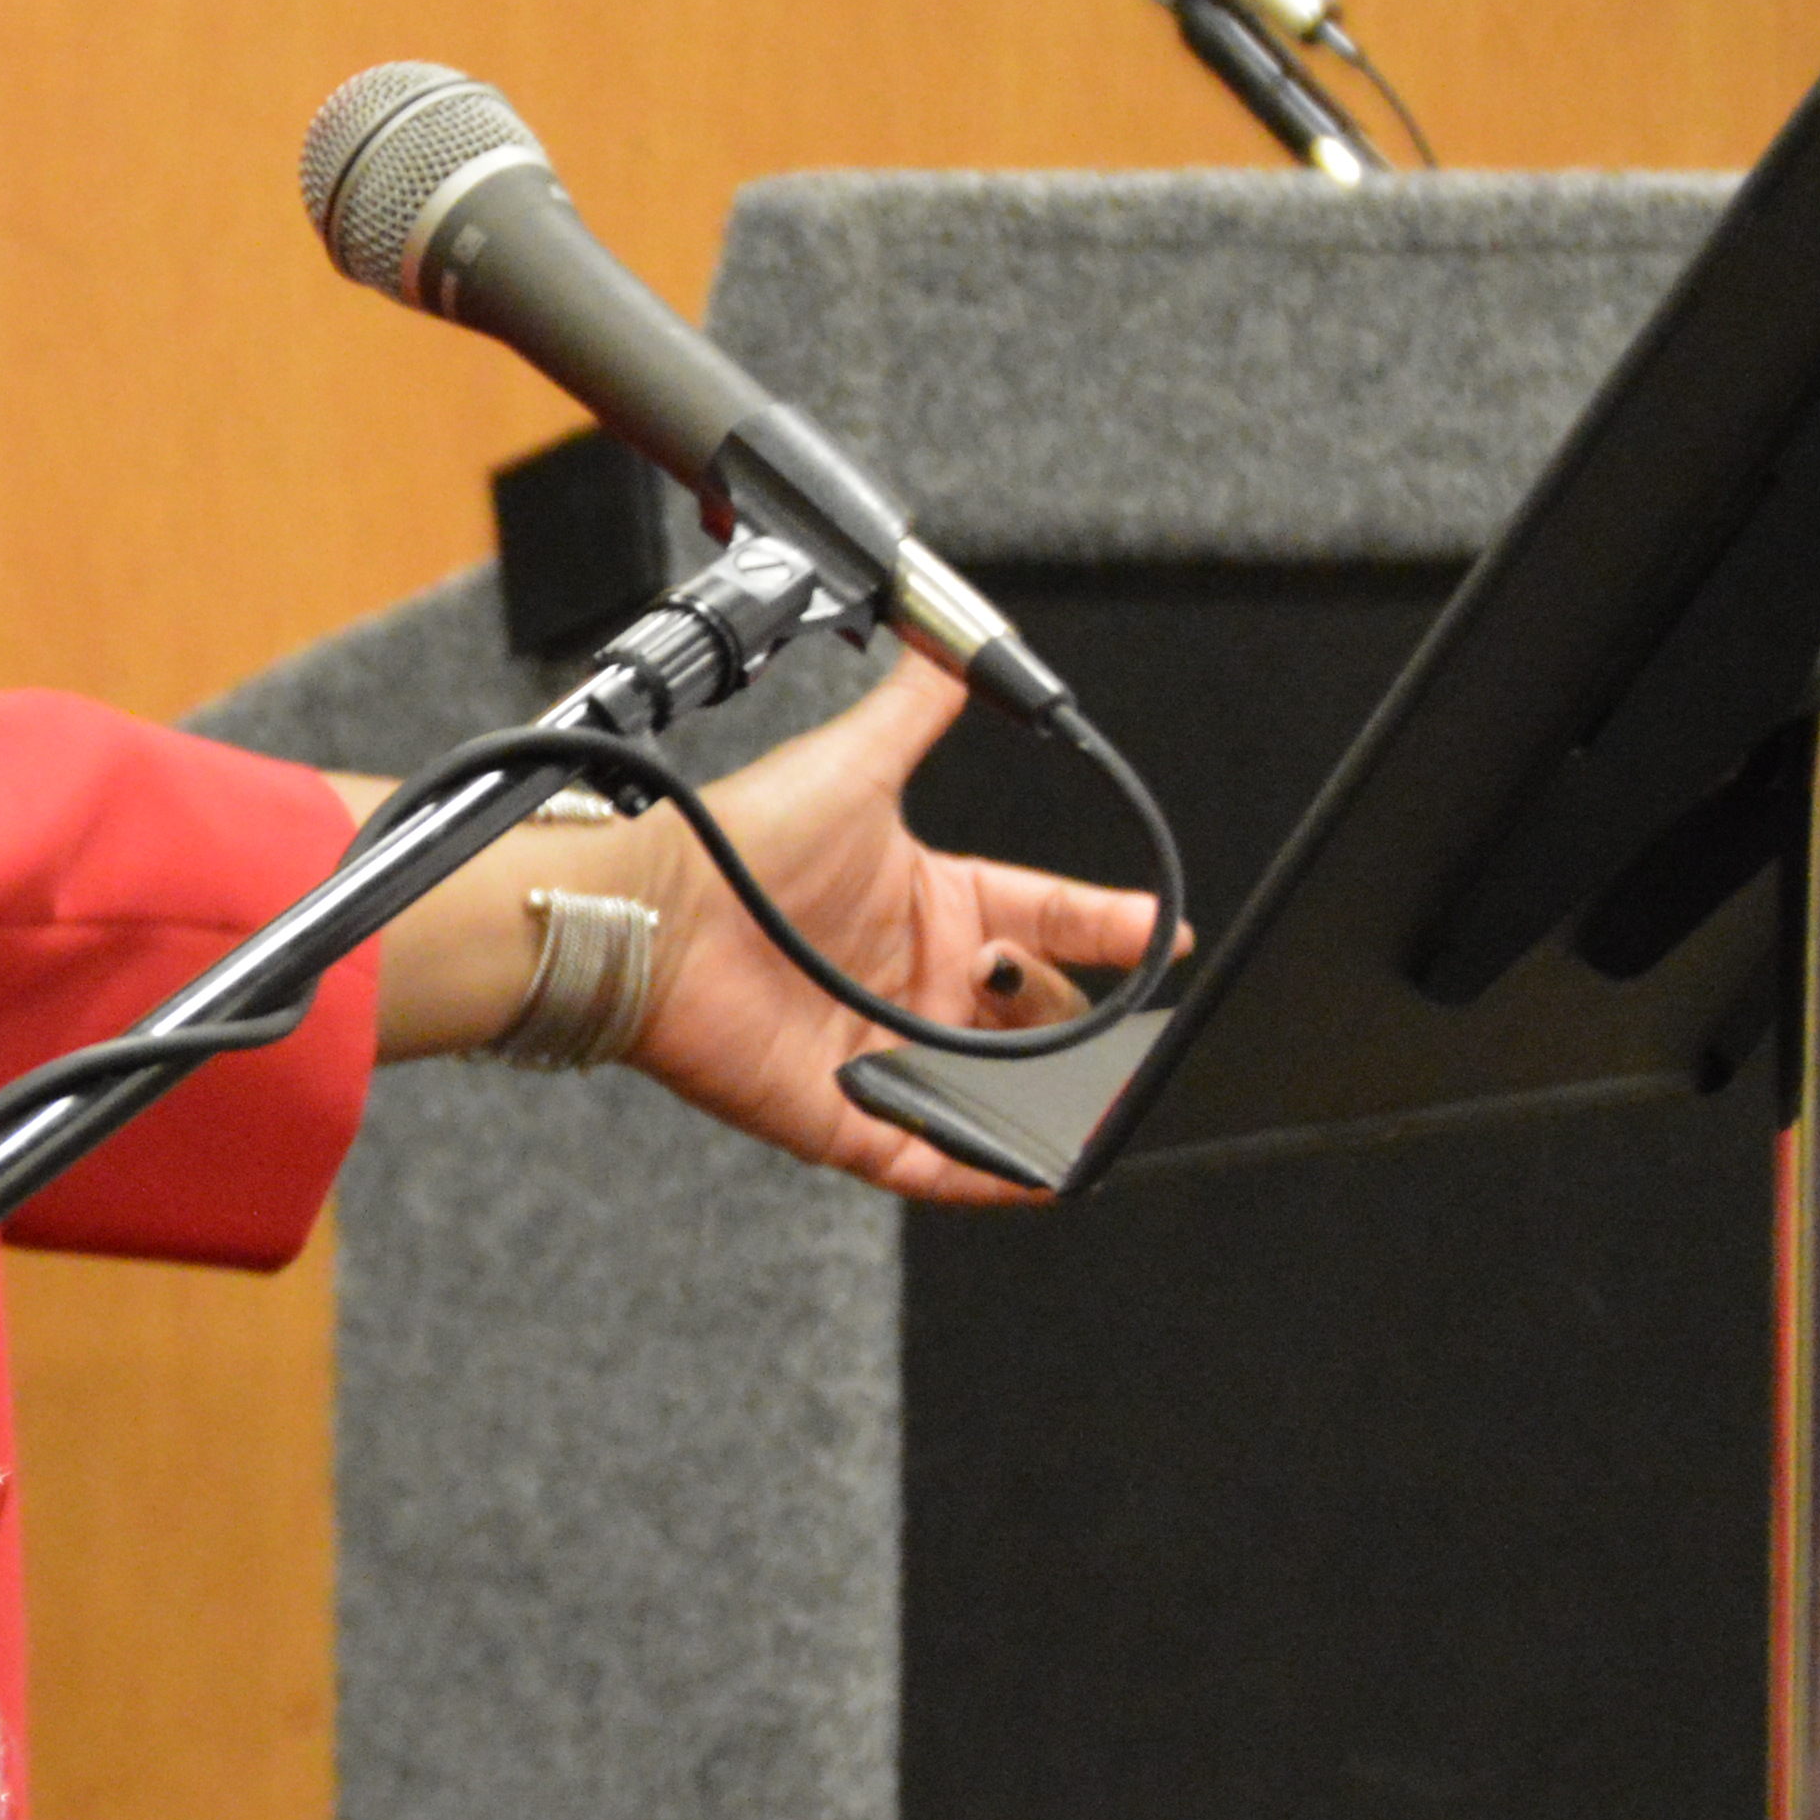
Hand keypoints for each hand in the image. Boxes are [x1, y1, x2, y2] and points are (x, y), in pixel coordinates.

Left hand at [609, 639, 1165, 1204]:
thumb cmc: (738, 844)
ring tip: (1117, 1104)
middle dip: (1092, 1026)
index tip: (1164, 935)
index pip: (1048, 919)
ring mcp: (887, 1055)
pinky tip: (1047, 1168)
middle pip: (1035, 1018)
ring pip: (999, 1095)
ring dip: (1059, 1105)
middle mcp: (917, 985)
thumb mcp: (857, 764)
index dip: (1109, 928)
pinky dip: (996, 1172)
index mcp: (934, 907)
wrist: (655, 915)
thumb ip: (917, 708)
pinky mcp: (852, 1119)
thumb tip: (955, 647)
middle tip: (1140, 1029)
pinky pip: (940, 1163)